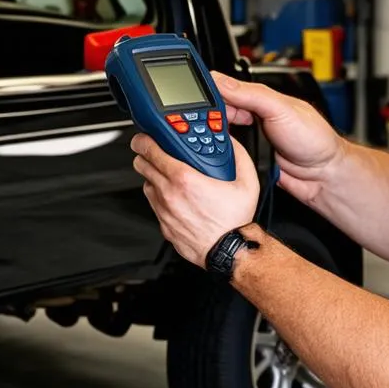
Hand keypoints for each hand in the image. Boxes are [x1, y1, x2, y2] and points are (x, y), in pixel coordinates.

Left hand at [131, 133, 259, 267]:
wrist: (230, 251)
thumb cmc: (235, 221)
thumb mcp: (247, 181)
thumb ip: (237, 154)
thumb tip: (230, 141)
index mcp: (185, 179)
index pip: (150, 151)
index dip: (144, 140)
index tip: (145, 137)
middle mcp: (169, 194)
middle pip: (141, 165)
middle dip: (146, 155)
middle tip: (155, 153)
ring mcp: (164, 211)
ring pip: (146, 185)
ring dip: (154, 177)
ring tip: (170, 177)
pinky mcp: (164, 225)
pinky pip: (154, 205)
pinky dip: (160, 197)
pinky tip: (176, 197)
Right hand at [211, 71, 344, 206]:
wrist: (323, 175)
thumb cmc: (314, 138)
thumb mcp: (282, 109)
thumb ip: (252, 94)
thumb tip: (222, 81)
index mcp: (258, 97)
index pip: (224, 88)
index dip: (207, 91)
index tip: (189, 97)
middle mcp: (250, 115)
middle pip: (214, 112)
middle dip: (204, 116)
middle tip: (198, 123)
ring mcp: (247, 138)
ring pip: (215, 134)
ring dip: (209, 137)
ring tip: (205, 138)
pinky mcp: (245, 159)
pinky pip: (223, 155)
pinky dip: (217, 155)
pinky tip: (214, 155)